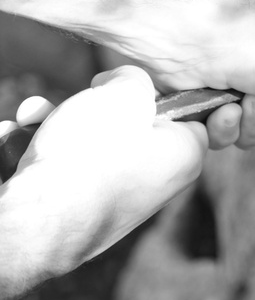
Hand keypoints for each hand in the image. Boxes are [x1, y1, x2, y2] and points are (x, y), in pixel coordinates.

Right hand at [0, 66, 207, 274]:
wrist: (39, 221)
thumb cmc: (92, 155)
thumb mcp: (125, 94)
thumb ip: (133, 78)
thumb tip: (124, 82)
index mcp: (185, 156)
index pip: (190, 113)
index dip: (164, 92)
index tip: (138, 87)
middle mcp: (159, 180)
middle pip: (133, 123)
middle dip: (95, 104)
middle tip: (83, 98)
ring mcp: (120, 196)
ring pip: (92, 141)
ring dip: (60, 121)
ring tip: (38, 115)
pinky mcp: (83, 207)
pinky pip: (69, 165)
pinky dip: (45, 149)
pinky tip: (20, 137)